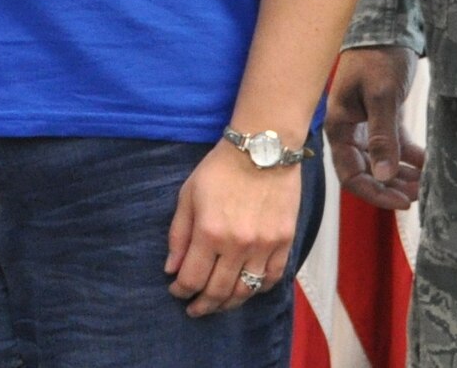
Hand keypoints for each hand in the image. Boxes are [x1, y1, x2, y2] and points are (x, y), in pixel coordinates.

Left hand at [164, 141, 301, 317]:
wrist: (263, 148)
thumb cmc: (220, 168)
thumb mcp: (188, 194)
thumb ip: (179, 234)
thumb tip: (171, 269)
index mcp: (209, 232)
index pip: (192, 278)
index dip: (181, 290)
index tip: (176, 291)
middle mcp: (237, 245)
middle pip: (218, 291)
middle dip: (202, 305)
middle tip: (194, 309)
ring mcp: (264, 246)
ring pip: (245, 291)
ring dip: (228, 303)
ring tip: (218, 304)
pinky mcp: (284, 242)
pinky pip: (271, 278)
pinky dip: (258, 290)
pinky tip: (247, 289)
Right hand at [323, 47, 423, 209]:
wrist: (386, 28)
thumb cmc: (377, 58)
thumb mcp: (381, 96)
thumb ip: (382, 137)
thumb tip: (383, 176)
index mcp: (339, 127)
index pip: (350, 175)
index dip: (375, 193)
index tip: (403, 202)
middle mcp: (350, 131)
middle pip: (366, 173)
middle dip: (391, 188)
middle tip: (419, 196)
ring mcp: (366, 125)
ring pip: (381, 162)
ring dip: (401, 176)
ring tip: (425, 185)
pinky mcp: (383, 118)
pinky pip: (394, 147)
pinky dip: (409, 158)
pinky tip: (427, 165)